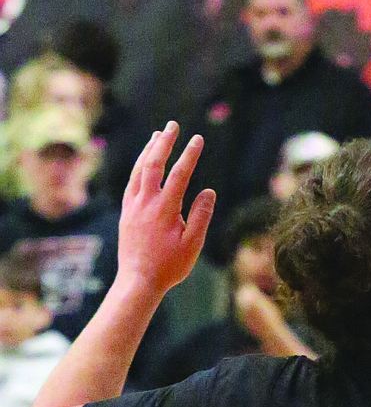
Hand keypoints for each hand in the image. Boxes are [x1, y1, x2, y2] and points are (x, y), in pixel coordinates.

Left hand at [118, 123, 214, 294]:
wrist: (138, 281)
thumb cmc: (168, 266)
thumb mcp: (192, 245)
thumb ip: (201, 216)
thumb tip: (208, 191)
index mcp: (165, 209)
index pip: (179, 174)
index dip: (189, 154)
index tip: (198, 139)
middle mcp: (146, 203)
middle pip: (154, 163)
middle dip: (164, 142)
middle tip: (172, 125)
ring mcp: (133, 206)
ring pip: (139, 170)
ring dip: (149, 150)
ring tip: (157, 135)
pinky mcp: (126, 212)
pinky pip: (131, 182)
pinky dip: (138, 167)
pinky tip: (143, 162)